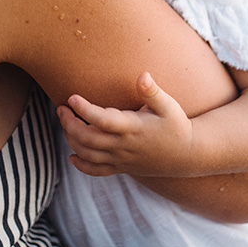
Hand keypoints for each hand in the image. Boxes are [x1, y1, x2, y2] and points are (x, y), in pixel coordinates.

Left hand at [57, 72, 197, 176]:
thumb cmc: (177, 126)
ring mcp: (121, 159)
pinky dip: (82, 166)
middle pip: (88, 139)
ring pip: (88, 154)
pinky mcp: (122, 168)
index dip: (85, 110)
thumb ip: (153, 92)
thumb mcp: (169, 106)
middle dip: (70, 124)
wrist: (187, 155)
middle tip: (61, 108)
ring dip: (72, 140)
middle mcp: (124, 146)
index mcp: (133, 128)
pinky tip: (72, 156)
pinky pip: (97, 171)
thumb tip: (143, 75)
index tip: (72, 97)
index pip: (102, 120)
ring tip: (66, 123)